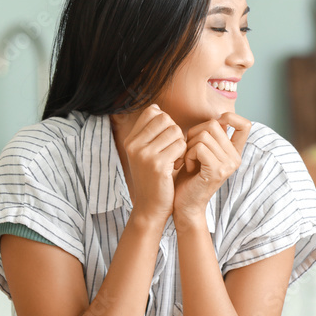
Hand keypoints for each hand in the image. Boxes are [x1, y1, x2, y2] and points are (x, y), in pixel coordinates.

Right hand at [121, 105, 185, 220]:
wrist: (151, 207)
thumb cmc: (154, 178)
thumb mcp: (146, 153)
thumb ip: (151, 132)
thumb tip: (157, 107)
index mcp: (130, 140)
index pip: (152, 112)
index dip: (165, 122)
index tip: (166, 140)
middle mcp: (134, 145)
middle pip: (165, 119)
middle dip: (175, 132)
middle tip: (173, 150)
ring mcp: (145, 154)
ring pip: (176, 131)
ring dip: (181, 144)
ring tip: (175, 159)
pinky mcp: (158, 164)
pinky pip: (181, 145)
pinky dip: (184, 155)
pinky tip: (178, 166)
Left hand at [173, 112, 251, 222]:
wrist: (185, 204)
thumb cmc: (188, 176)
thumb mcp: (201, 151)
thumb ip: (210, 135)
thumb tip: (217, 116)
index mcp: (234, 152)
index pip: (245, 124)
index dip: (230, 116)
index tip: (212, 127)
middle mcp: (235, 158)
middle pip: (214, 124)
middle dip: (194, 133)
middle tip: (189, 151)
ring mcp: (228, 165)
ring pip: (203, 135)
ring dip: (188, 146)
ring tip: (189, 161)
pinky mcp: (217, 171)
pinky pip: (199, 147)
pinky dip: (188, 155)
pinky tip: (189, 167)